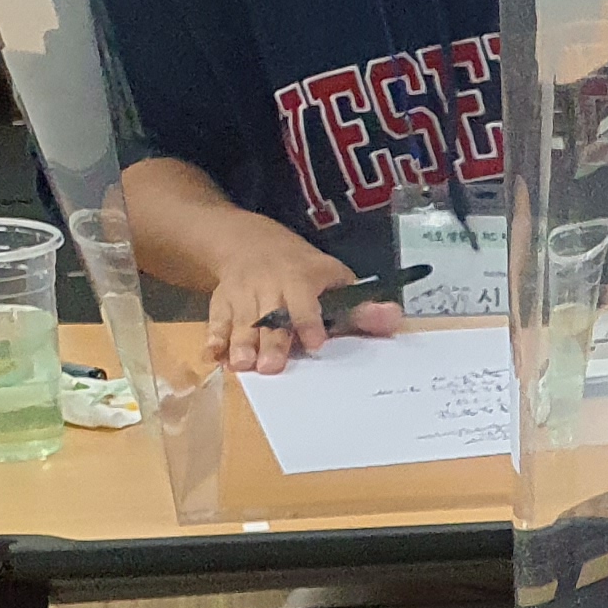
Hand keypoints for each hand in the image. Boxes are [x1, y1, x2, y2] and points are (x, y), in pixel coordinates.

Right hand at [208, 224, 396, 375]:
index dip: (309, 322)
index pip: (305, 302)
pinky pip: (216, 318)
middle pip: (270, 317)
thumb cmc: (302, 269)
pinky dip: (214, 336)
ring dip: (241, 343)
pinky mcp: (222, 301)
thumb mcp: (335, 278)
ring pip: (242, 320)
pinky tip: (214, 355)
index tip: (315, 344)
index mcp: (300, 279)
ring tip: (243, 366)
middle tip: (271, 367)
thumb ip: (360, 306)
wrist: (247, 241)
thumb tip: (393, 317)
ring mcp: (243, 294)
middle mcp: (269, 286)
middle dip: (271, 341)